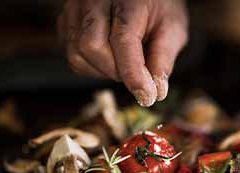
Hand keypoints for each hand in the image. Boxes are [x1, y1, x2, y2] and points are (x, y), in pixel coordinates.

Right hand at [57, 0, 188, 105]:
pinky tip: (109, 59)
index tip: (146, 96)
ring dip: (102, 71)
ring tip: (123, 64)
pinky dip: (91, 66)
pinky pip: (72, 54)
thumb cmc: (158, 6)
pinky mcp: (66, 21)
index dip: (133, 73)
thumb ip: (163, 58)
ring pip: (76, 53)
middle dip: (115, 71)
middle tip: (137, 75)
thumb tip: (156, 92)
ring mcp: (76, 9)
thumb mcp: (172, 28)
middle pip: (91, 46)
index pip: (123, 39)